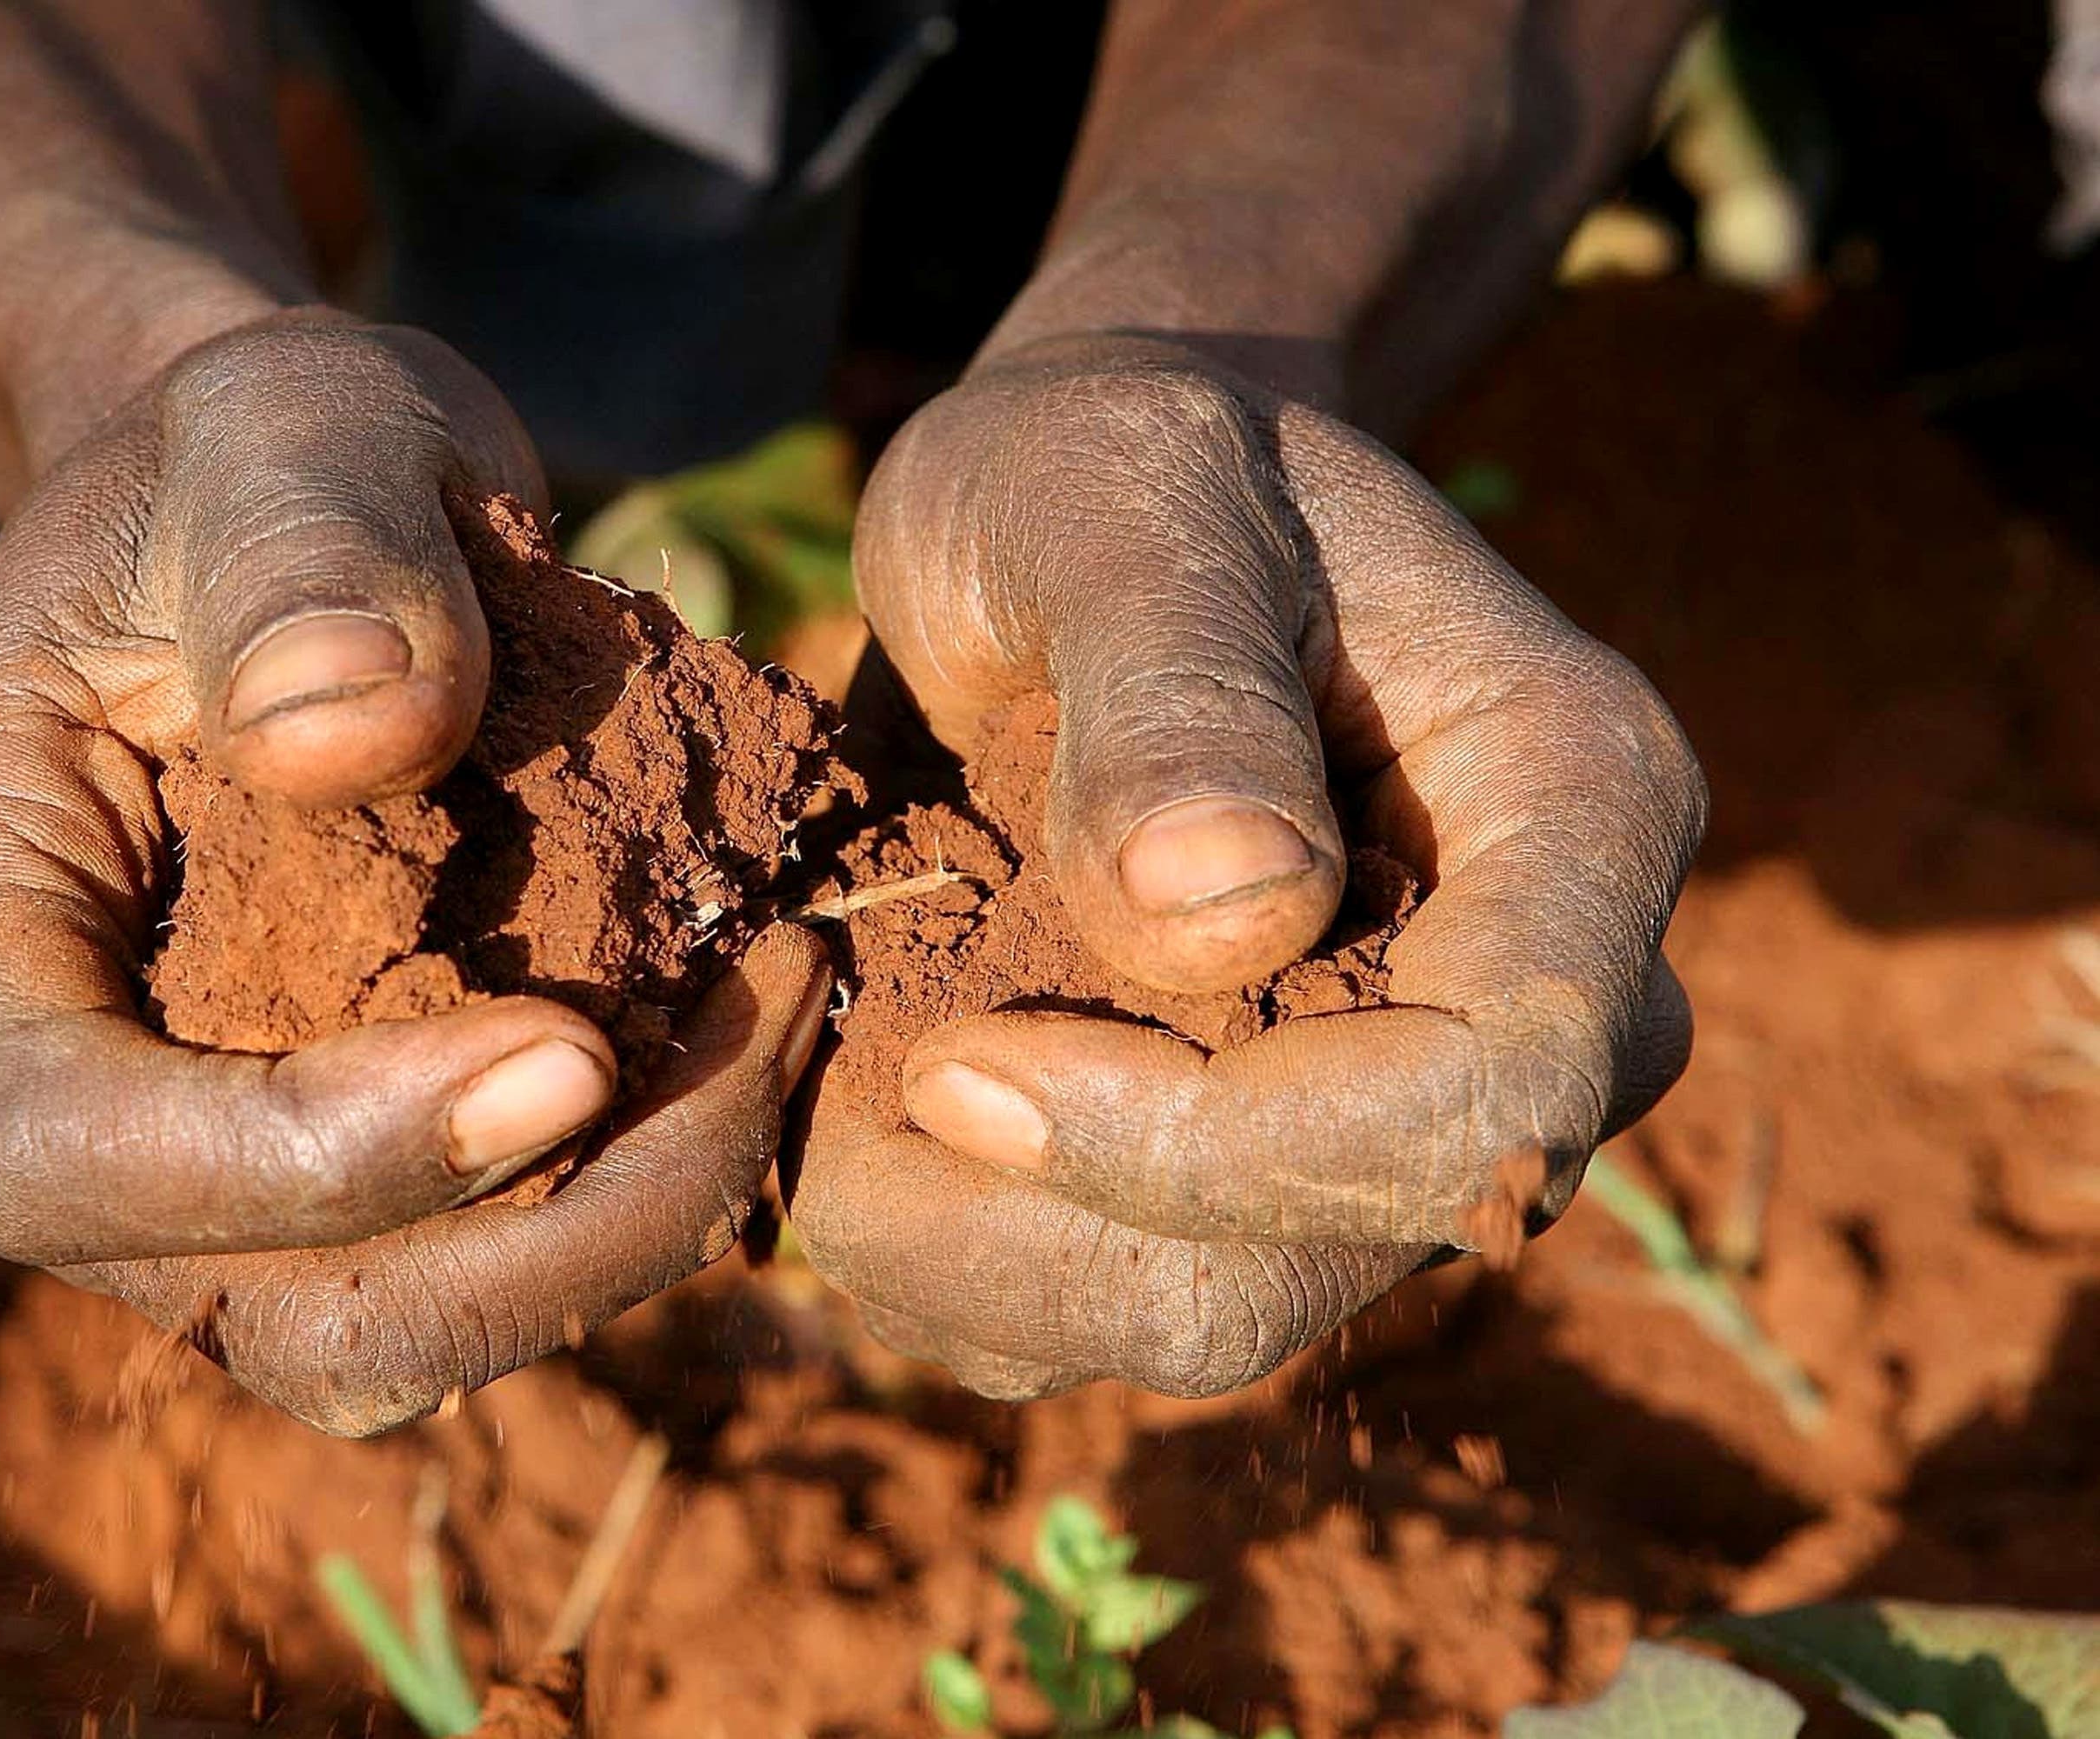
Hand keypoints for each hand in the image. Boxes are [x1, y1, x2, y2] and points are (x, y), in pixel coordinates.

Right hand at [0, 308, 829, 1432]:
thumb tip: (352, 736)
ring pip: (391, 1336)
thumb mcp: (287, 419)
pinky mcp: (321, 1181)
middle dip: (544, 1224)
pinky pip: (471, 1274)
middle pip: (263, 1304)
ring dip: (619, 1225)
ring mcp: (178, 1163)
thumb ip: (307, 545)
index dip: (311, 1156)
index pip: (63, 1146)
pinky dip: (627, 1198)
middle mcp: (30, 1082)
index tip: (573, 1050)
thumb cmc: (272, 455)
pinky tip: (747, 1041)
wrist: (296, 524)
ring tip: (783, 1014)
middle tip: (774, 1014)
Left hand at [789, 333, 1702, 1397]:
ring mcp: (1405, 1104)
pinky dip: (960, 1261)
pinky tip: (862, 1122)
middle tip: (841, 1089)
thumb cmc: (1112, 467)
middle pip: (1338, 1247)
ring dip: (975, 1259)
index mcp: (1577, 813)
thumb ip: (1179, 684)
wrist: (1090, 525)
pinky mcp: (1275, 1169)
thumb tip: (1230, 915)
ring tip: (824, 1093)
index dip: (1224, 1138)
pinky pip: (1117, 1304)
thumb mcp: (1119, 499)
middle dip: (1053, 1224)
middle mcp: (1540, 1000)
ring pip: (1210, 1316)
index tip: (959, 1062)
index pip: (1488, 1084)